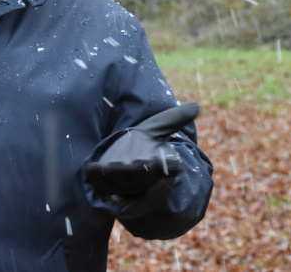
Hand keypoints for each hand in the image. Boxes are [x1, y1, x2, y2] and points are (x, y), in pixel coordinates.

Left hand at [84, 103, 199, 198]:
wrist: (123, 161)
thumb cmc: (144, 142)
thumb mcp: (159, 127)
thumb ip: (176, 117)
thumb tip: (198, 106)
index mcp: (158, 166)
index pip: (168, 170)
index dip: (170, 168)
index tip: (176, 165)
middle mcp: (140, 178)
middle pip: (140, 175)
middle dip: (139, 170)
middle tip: (137, 163)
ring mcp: (121, 184)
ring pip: (119, 180)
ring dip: (116, 174)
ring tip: (111, 165)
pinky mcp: (101, 184)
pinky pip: (98, 182)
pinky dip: (95, 177)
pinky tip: (93, 168)